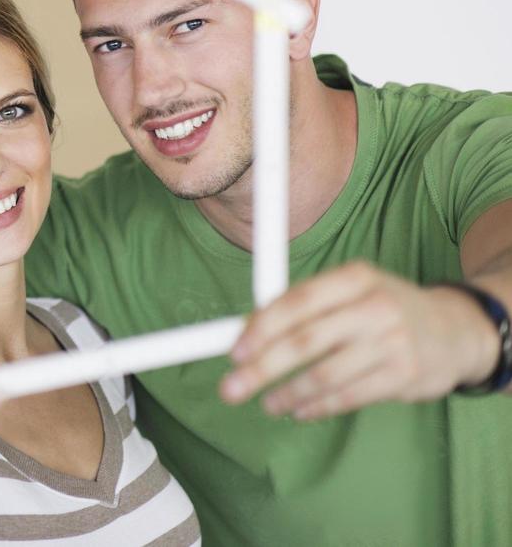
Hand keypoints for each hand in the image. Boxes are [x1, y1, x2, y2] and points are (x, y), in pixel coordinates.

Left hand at [221, 260, 500, 418]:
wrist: (455, 331)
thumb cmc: (384, 309)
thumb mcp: (352, 290)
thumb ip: (306, 307)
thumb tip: (246, 331)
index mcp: (355, 278)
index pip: (298, 301)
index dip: (262, 327)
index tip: (235, 351)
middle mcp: (375, 307)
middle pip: (306, 340)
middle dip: (262, 368)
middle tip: (232, 387)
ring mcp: (393, 342)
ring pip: (326, 374)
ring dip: (287, 393)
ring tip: (267, 403)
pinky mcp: (404, 376)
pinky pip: (349, 396)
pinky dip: (317, 406)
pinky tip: (298, 410)